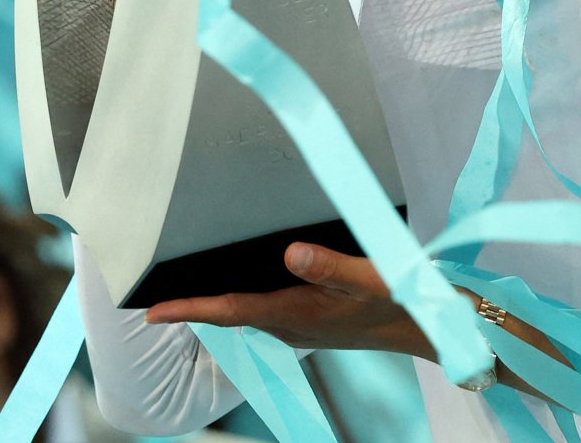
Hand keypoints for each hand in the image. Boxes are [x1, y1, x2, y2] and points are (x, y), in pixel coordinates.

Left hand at [143, 243, 433, 358]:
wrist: (428, 328)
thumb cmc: (402, 304)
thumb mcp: (371, 280)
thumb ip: (331, 267)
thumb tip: (290, 252)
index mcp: (296, 313)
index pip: (230, 311)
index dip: (188, 310)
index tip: (151, 313)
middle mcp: (291, 323)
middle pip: (229, 314)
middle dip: (191, 306)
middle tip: (154, 295)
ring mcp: (300, 325)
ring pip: (246, 312)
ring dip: (216, 301)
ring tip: (187, 284)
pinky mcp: (313, 319)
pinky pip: (264, 308)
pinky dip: (244, 297)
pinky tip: (248, 280)